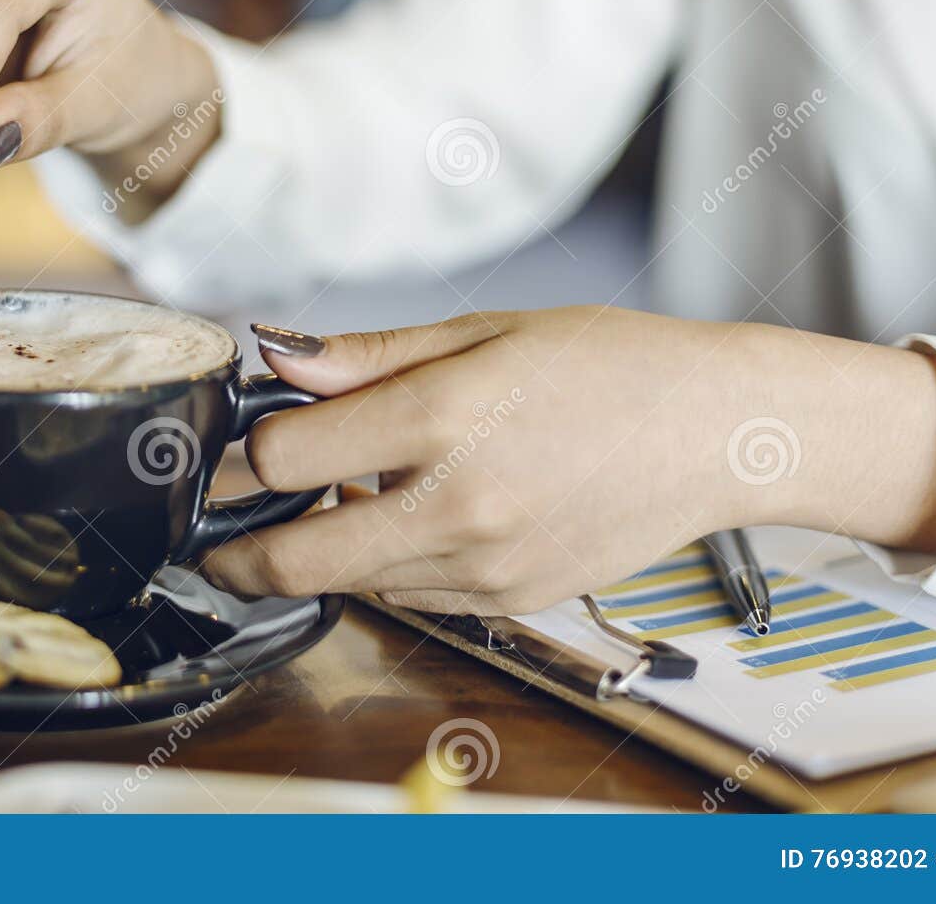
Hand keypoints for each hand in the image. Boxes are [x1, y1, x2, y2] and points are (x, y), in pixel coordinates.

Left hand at [202, 307, 935, 614]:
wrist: (716, 434)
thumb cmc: (607, 364)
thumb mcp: (483, 332)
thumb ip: (368, 357)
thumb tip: (275, 360)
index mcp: (446, 418)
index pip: (285, 457)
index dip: (244, 452)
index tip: (238, 444)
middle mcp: (460, 507)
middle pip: (294, 559)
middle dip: (237, 551)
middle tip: (219, 531)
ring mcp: (486, 568)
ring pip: (348, 584)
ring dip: (317, 552)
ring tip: (335, 499)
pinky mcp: (508, 604)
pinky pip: (409, 597)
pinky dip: (384, 566)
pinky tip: (409, 516)